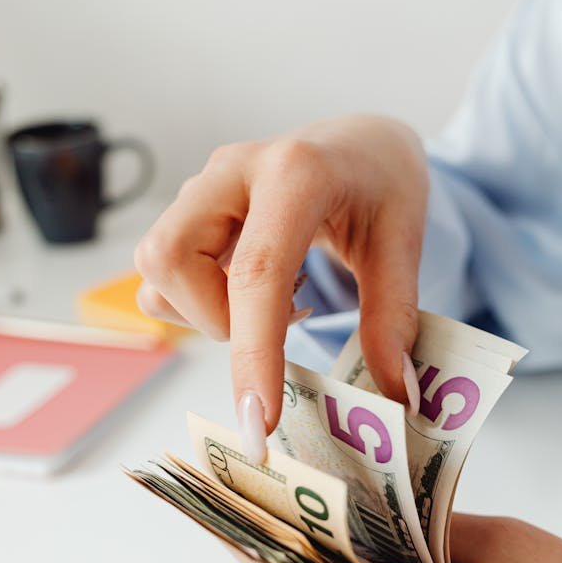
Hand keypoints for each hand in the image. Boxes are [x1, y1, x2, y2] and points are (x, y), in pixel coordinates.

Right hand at [134, 116, 427, 459]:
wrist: (359, 141)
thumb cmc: (380, 182)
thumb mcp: (403, 241)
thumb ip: (394, 317)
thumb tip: (395, 395)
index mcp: (296, 172)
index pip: (258, 271)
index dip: (252, 352)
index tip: (257, 421)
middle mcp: (234, 170)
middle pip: (169, 258)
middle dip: (213, 318)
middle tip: (285, 319)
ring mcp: (204, 185)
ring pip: (157, 268)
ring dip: (208, 309)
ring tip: (279, 298)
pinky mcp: (191, 206)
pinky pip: (163, 272)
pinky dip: (201, 298)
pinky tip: (254, 287)